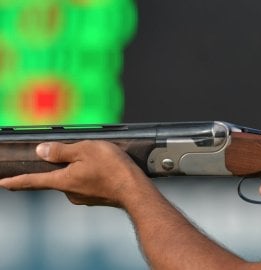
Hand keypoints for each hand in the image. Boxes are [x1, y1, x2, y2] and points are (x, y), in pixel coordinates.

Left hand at [0, 140, 150, 207]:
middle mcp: (70, 192)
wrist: (136, 191)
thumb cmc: (113, 169)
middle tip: (82, 154)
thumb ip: (61, 151)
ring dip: (81, 170)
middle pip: (58, 177)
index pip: (33, 181)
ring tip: (101, 160)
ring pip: (74, 179)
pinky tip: (106, 170)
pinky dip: (93, 176)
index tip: (3, 183)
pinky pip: (88, 184)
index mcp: (63, 180)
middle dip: (64, 166)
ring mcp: (84, 197)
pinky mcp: (96, 198)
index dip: (16, 181)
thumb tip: (41, 151)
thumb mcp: (85, 150)